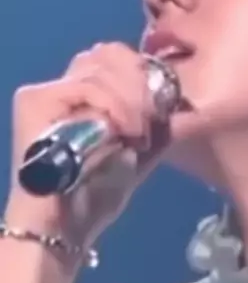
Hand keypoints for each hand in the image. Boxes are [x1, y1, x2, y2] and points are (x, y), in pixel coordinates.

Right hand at [6, 42, 169, 246]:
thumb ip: (154, 130)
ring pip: (101, 67)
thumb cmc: (93, 200)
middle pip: (108, 53)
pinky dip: (116, 106)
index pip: (116, 60)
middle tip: (153, 121)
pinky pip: (88, 86)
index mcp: (83, 98)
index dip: (144, 77)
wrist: (62, 229)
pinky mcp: (35, 101)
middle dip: (141, 84)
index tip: (161, 112)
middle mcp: (61, 88)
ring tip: (140, 134)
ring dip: (132, 99)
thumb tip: (176, 104)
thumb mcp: (136, 159)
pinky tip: (127, 131)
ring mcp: (45, 92)